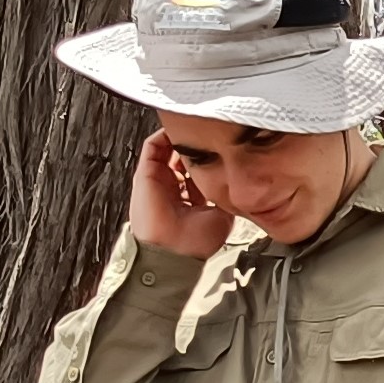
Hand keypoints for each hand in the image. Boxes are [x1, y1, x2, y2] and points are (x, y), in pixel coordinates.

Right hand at [130, 131, 232, 260]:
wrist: (173, 250)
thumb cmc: (196, 241)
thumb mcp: (223, 214)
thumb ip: (226, 193)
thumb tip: (237, 179)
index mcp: (190, 198)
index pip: (199, 170)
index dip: (212, 159)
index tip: (226, 148)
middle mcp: (173, 187)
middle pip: (183, 156)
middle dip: (199, 146)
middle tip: (214, 137)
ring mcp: (159, 179)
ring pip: (168, 147)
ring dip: (184, 138)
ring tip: (200, 132)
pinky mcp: (146, 173)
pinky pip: (153, 145)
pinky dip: (167, 134)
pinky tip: (183, 132)